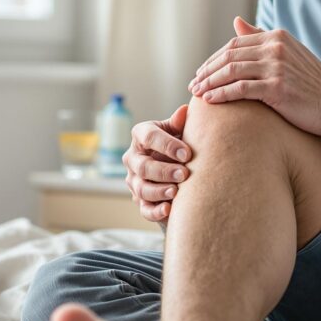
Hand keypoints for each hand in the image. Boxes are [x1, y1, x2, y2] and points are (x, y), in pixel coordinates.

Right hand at [123, 104, 191, 224]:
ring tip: (176, 192)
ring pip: (141, 188)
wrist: (177, 165)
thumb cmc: (178, 142)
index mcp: (141, 135)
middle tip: (184, 174)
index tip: (187, 154)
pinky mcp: (140, 200)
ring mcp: (134, 180)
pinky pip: (144, 208)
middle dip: (164, 171)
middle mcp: (133, 157)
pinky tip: (168, 209)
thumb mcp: (178, 130)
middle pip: (143, 166)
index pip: (148, 137)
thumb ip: (179, 123)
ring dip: (158, 191)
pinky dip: (155, 210)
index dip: (166, 145)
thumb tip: (185, 110)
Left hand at [188, 16, 320, 136]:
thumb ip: (262, 38)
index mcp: (277, 37)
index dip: (214, 59)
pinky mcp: (277, 87)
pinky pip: (240, 89)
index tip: (201, 72)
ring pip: (231, 71)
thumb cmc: (312, 84)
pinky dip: (221, 94)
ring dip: (209, 83)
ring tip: (197, 93)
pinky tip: (210, 101)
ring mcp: (277, 66)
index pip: (234, 44)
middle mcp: (276, 47)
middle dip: (207, 71)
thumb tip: (236, 21)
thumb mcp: (288, 54)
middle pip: (229, 56)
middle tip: (193, 84)